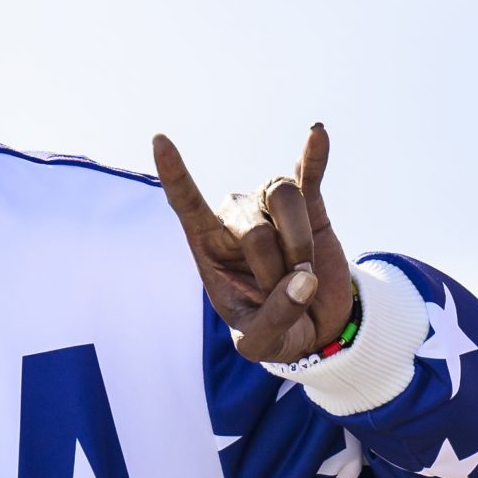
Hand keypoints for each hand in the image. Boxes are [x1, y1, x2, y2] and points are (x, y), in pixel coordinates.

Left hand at [153, 124, 352, 362]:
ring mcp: (271, 207)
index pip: (185, 202)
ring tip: (302, 272)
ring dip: (300, 246)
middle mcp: (235, 218)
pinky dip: (315, 156)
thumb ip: (274, 319)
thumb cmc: (272, 331)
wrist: (314, 327)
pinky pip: (310, 175)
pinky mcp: (310, 205)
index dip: (175, 173)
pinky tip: (317, 133)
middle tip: (283, 292)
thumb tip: (303, 279)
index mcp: (208, 245)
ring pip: (284, 201)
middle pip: (254, 230)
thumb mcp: (262, 343)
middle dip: (275, 271)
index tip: (159, 140)